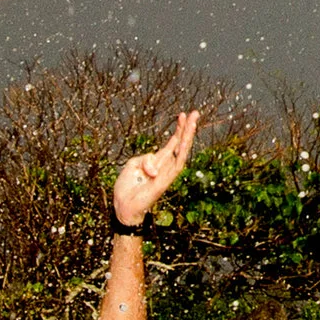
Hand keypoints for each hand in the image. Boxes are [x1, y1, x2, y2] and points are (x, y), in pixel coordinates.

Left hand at [112, 110, 201, 226]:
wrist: (123, 206)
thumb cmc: (128, 187)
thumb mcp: (132, 164)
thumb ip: (145, 159)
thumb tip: (155, 168)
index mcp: (158, 161)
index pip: (172, 143)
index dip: (178, 129)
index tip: (183, 114)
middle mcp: (166, 166)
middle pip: (180, 145)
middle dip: (188, 128)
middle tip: (195, 113)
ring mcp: (167, 174)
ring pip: (182, 153)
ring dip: (187, 137)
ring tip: (192, 122)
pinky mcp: (165, 182)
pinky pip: (175, 166)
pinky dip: (179, 153)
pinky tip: (182, 140)